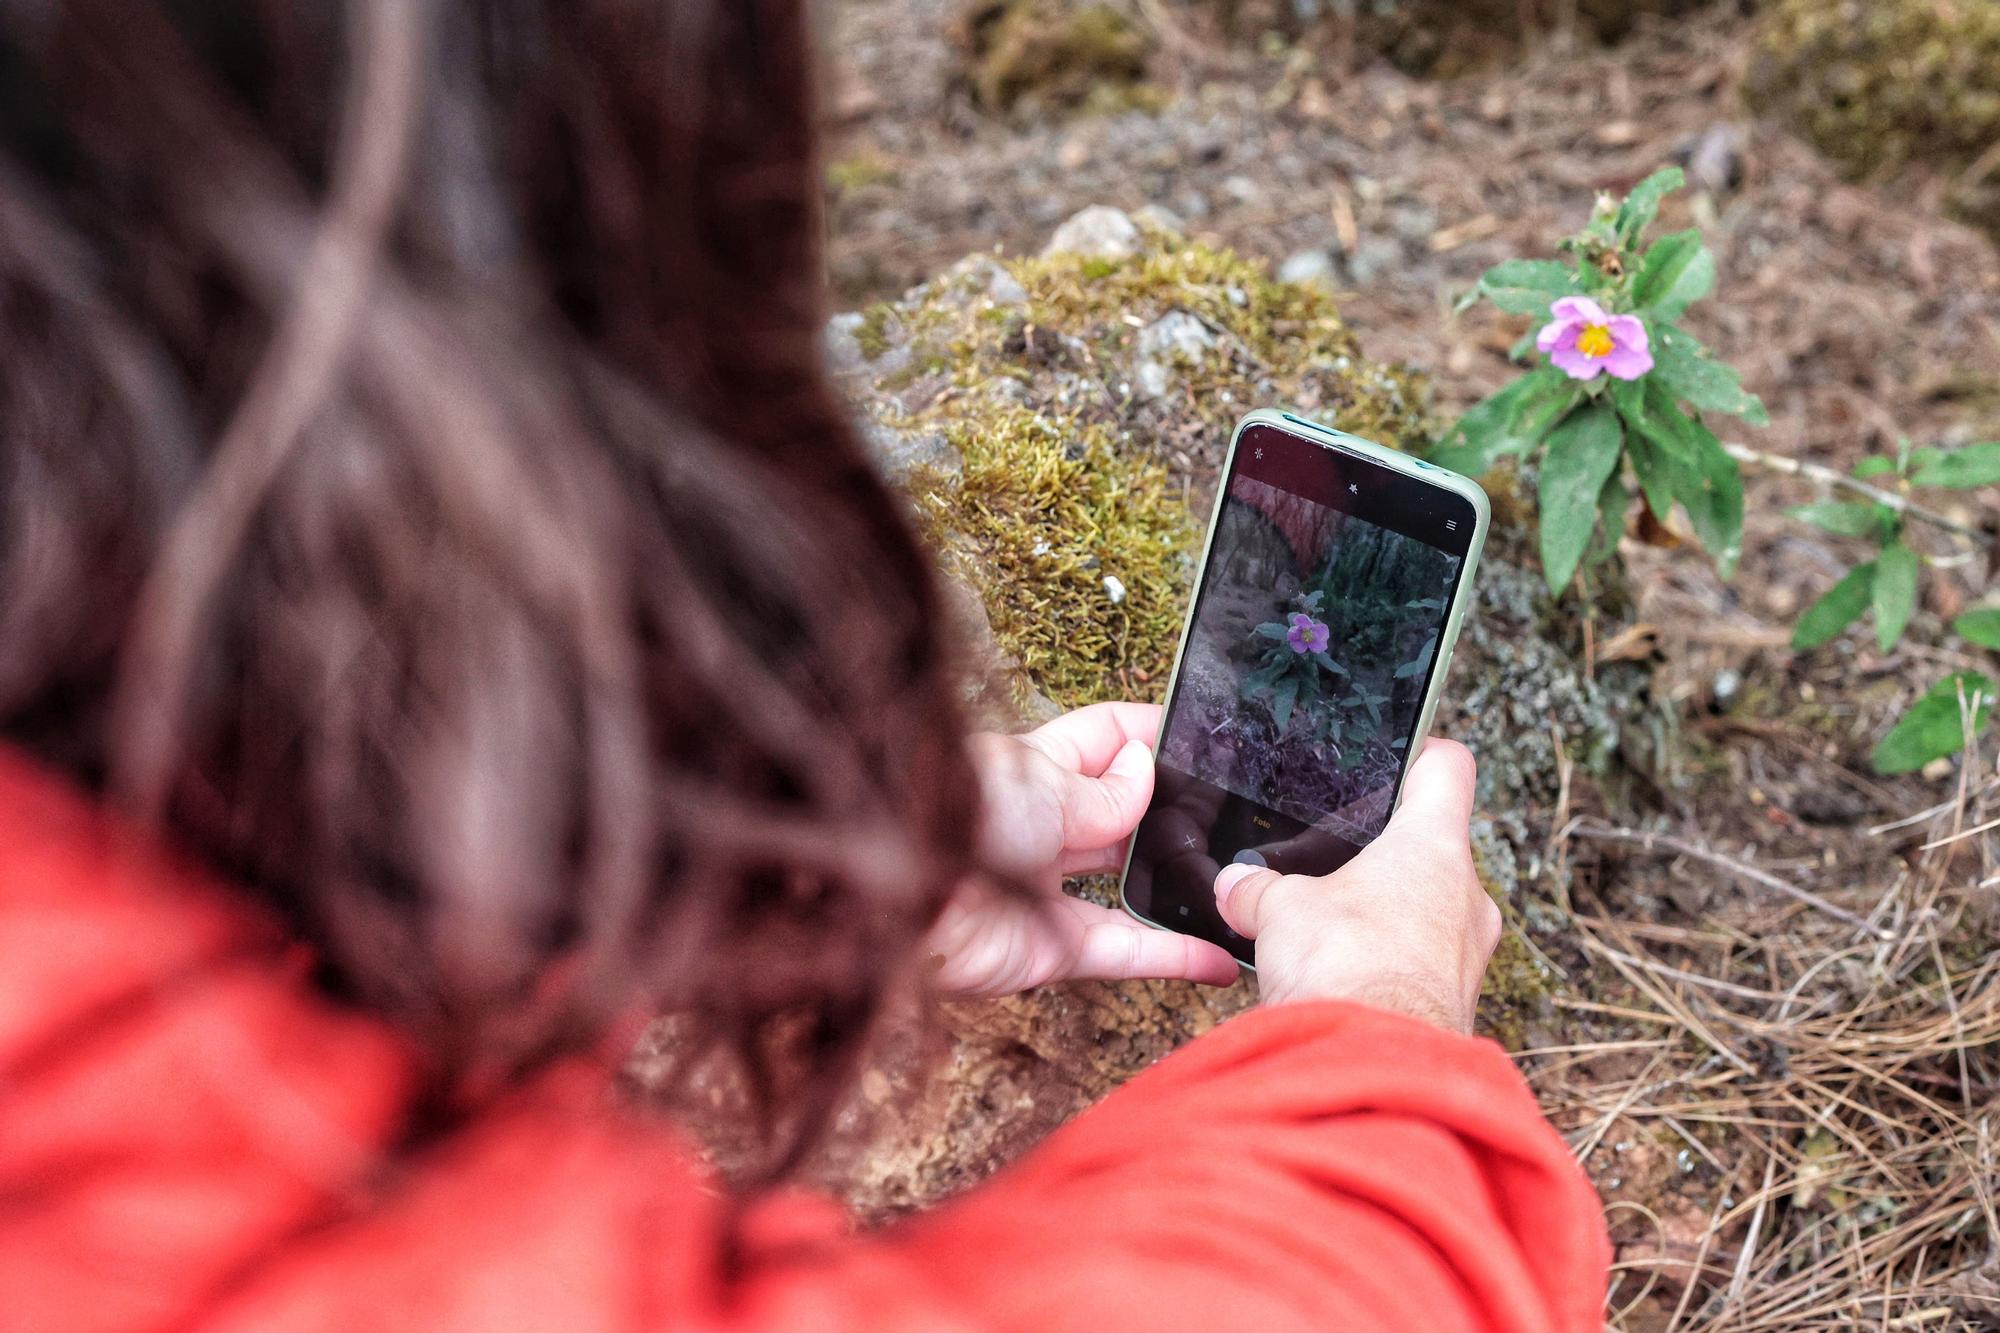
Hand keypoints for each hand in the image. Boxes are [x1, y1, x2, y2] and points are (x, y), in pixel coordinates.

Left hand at [927, 702, 1240, 997]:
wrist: (897, 899)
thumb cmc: (951, 816)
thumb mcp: (1042, 781)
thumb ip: (1105, 790)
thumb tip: (1145, 775)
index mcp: (1032, 770)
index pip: (1100, 739)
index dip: (1145, 735)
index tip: (1197, 735)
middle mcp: (1042, 828)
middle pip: (1119, 815)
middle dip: (1167, 812)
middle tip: (1227, 812)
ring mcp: (1048, 890)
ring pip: (1128, 886)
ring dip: (1176, 884)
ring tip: (1232, 880)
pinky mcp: (1052, 948)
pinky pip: (1127, 951)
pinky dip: (1175, 956)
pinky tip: (1221, 956)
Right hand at [1210, 739, 1499, 1030]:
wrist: (1371, 1067)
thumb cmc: (1345, 968)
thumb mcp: (1278, 909)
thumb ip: (1256, 888)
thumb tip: (1234, 885)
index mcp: (1434, 844)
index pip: (1447, 768)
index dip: (1422, 754)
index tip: (1401, 757)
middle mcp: (1468, 895)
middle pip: (1436, 848)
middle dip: (1386, 856)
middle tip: (1339, 863)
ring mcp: (1468, 954)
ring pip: (1431, 912)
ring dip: (1388, 917)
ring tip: (1332, 932)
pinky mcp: (1456, 1004)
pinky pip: (1424, 968)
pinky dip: (1389, 967)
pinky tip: (1343, 980)